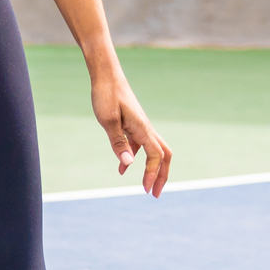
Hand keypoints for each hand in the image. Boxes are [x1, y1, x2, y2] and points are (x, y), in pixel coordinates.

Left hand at [92, 69, 171, 196]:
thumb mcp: (108, 120)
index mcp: (143, 128)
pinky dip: (135, 158)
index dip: (153, 174)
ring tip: (145, 186)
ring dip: (152, 169)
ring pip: (154, 151)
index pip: (156, 156)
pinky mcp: (132, 124)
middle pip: (163, 155)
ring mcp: (140, 126)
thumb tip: (129, 164)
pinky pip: (139, 145)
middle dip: (162, 175)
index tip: (145, 189)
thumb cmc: (106, 95)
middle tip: (155, 194)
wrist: (106, 76)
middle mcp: (146, 128)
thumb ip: (118, 142)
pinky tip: (122, 168)